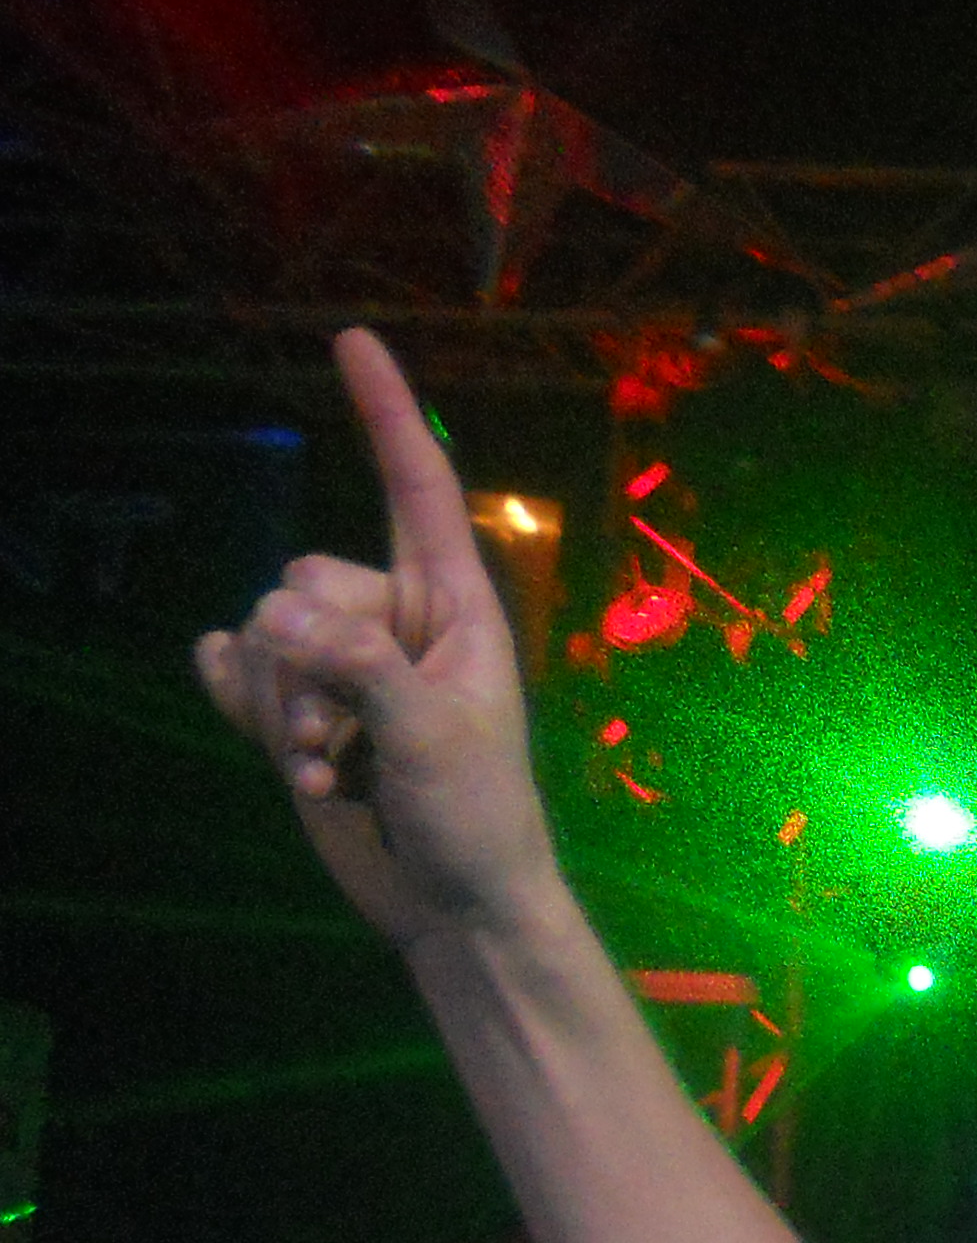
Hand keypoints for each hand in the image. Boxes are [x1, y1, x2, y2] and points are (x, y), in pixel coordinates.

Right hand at [192, 330, 561, 953]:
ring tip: (341, 768)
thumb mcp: (435, 736)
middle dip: (315, 659)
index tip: (351, 336)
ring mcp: (340, 661)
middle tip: (360, 738)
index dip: (383, 411)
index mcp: (455, 603)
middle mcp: (395, 617)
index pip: (416, 486)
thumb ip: (360, 665)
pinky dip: (248, 715)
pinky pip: (232, 667)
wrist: (454, 906)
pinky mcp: (295, 706)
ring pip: (263, 630)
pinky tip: (297, 767)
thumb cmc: (479, 818)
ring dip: (288, 710)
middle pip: (305, 576)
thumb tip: (272, 613)